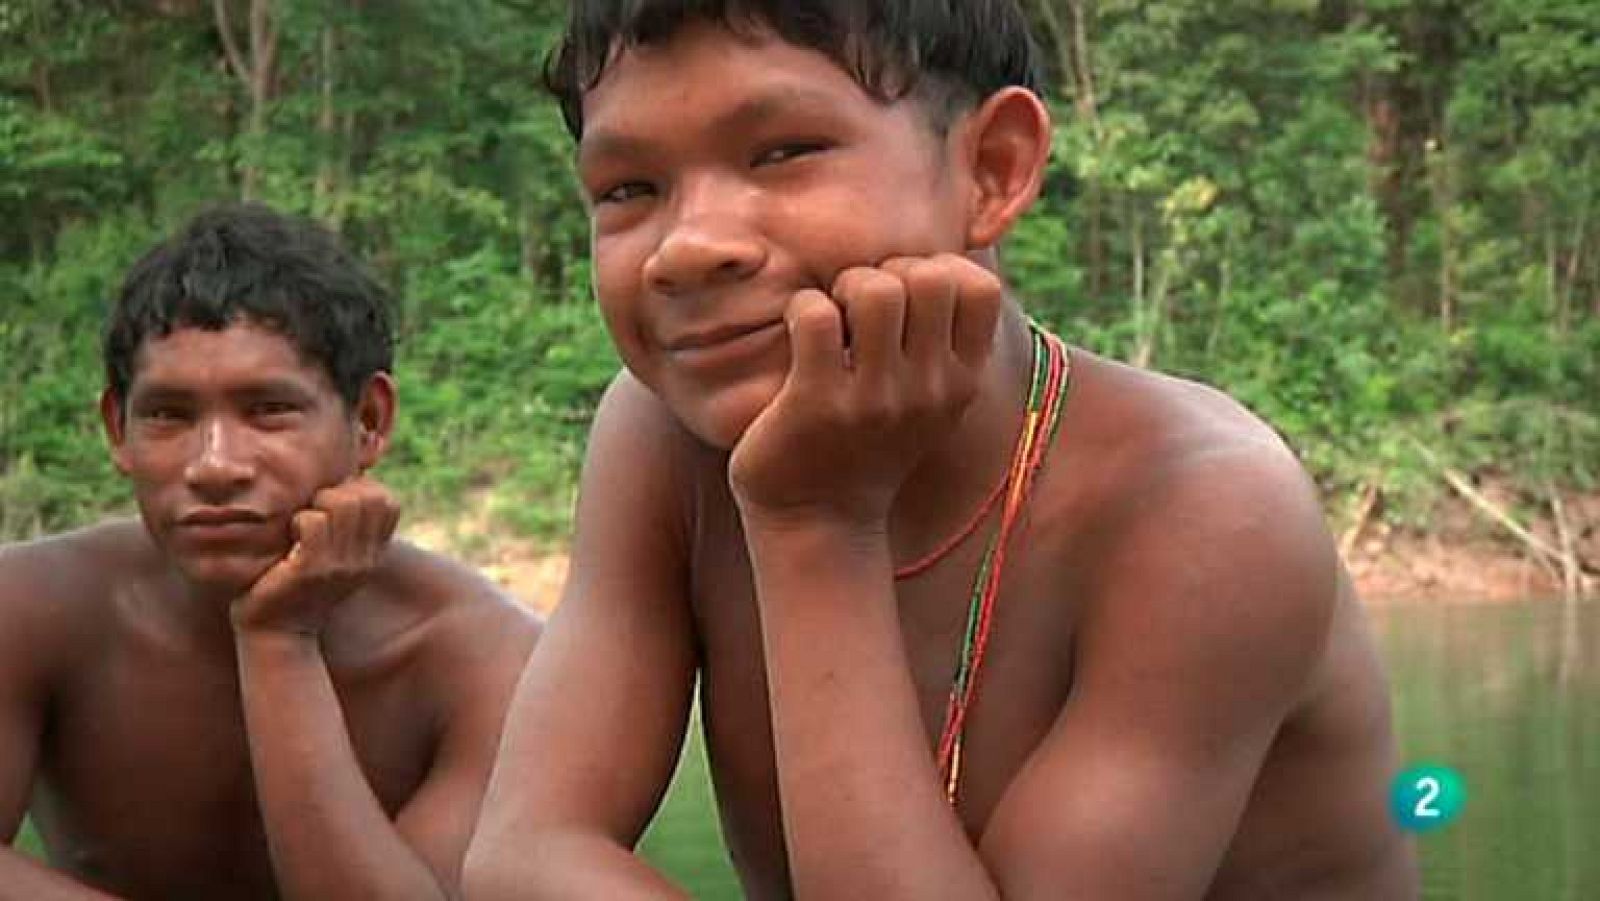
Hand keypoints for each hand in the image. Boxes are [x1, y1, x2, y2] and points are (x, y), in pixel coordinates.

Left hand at [231, 476, 400, 636]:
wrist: (278, 636)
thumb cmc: (296, 588)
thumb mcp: (335, 560)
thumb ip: (346, 530)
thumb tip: (345, 485)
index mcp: (373, 555)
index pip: (389, 502)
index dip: (361, 490)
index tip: (334, 505)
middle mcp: (365, 560)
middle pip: (369, 496)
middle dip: (338, 491)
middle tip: (314, 511)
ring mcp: (341, 565)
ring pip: (341, 504)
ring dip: (316, 505)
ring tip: (301, 524)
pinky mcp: (312, 570)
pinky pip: (312, 522)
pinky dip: (298, 521)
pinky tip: (290, 538)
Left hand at [728, 253, 1001, 526]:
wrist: (821, 524)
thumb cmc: (868, 445)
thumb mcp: (928, 404)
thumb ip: (943, 345)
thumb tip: (943, 262)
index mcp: (961, 383)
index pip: (983, 288)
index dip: (941, 269)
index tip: (908, 298)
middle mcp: (927, 390)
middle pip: (930, 276)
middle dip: (889, 271)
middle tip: (860, 305)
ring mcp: (874, 399)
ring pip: (876, 289)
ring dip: (845, 286)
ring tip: (834, 318)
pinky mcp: (818, 404)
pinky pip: (817, 316)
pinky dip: (802, 309)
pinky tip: (799, 336)